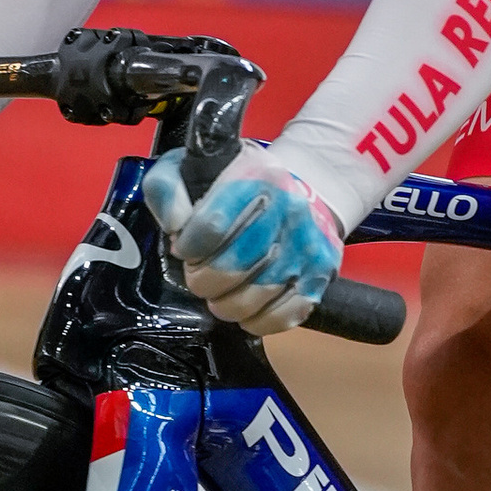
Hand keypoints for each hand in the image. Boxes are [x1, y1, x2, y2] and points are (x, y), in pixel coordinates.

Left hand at [142, 145, 342, 333]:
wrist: (305, 189)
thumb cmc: (237, 185)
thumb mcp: (194, 169)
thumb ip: (168, 189)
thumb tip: (174, 225)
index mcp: (255, 175)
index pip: (212, 224)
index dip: (189, 246)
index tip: (185, 248)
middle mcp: (289, 207)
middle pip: (233, 266)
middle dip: (203, 280)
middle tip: (199, 277)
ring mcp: (308, 243)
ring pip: (256, 296)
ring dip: (226, 305)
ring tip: (219, 295)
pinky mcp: (323, 272)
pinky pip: (286, 314)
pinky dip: (258, 321)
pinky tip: (246, 310)